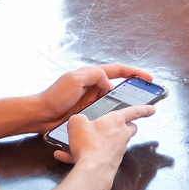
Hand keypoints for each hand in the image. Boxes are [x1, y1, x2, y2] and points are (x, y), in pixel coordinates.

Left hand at [34, 62, 154, 130]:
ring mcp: (91, 99)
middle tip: (146, 95)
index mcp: (91, 74)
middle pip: (118, 84)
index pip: (118, 70)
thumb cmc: (55, 96)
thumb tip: (110, 85)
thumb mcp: (75, 79)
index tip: (148, 78)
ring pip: (113, 99)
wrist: (40, 115)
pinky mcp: (88, 111)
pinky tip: (119, 119)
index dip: (134, 72)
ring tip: (136, 108)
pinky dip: (114, 113)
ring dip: (124, 102)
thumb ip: (95, 76)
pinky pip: (106, 110)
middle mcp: (93, 85)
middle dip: (133, 88)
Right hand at [50, 100, 153, 168]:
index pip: (134, 111)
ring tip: (84, 141)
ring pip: (118, 141)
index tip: (152, 109)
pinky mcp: (113, 161)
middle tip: (119, 125)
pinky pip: (102, 154)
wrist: (92, 170)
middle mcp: (121, 134)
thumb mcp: (77, 123)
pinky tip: (71, 155)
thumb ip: (79, 118)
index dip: (144, 108)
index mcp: (116, 120)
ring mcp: (119, 149)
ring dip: (105, 140)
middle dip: (126, 125)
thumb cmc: (88, 145)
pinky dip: (89, 154)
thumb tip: (79, 121)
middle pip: (130, 127)